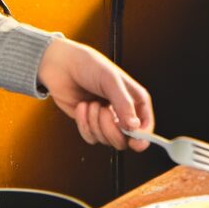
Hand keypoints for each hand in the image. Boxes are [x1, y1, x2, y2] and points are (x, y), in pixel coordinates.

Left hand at [37, 39, 153, 151]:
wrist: (63, 66)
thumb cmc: (90, 66)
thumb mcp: (111, 81)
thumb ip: (124, 104)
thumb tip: (134, 126)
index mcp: (135, 100)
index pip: (145, 126)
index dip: (142, 137)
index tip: (134, 141)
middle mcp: (123, 112)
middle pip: (124, 139)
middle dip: (111, 129)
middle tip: (103, 111)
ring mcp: (106, 119)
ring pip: (106, 139)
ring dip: (95, 122)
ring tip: (91, 103)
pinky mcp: (89, 124)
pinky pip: (90, 137)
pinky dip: (83, 123)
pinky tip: (82, 106)